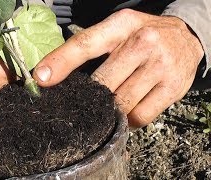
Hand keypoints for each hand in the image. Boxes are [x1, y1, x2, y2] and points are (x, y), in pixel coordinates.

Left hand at [33, 9, 203, 127]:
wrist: (187, 38)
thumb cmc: (143, 35)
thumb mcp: (118, 30)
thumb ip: (90, 46)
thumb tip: (55, 73)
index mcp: (121, 25)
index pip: (85, 44)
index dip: (61, 62)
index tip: (40, 79)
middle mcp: (142, 43)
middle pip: (102, 82)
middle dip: (90, 96)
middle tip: (84, 102)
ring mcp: (159, 66)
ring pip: (120, 103)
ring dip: (109, 110)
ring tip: (108, 106)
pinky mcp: (173, 88)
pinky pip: (140, 116)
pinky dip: (128, 120)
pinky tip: (126, 112)